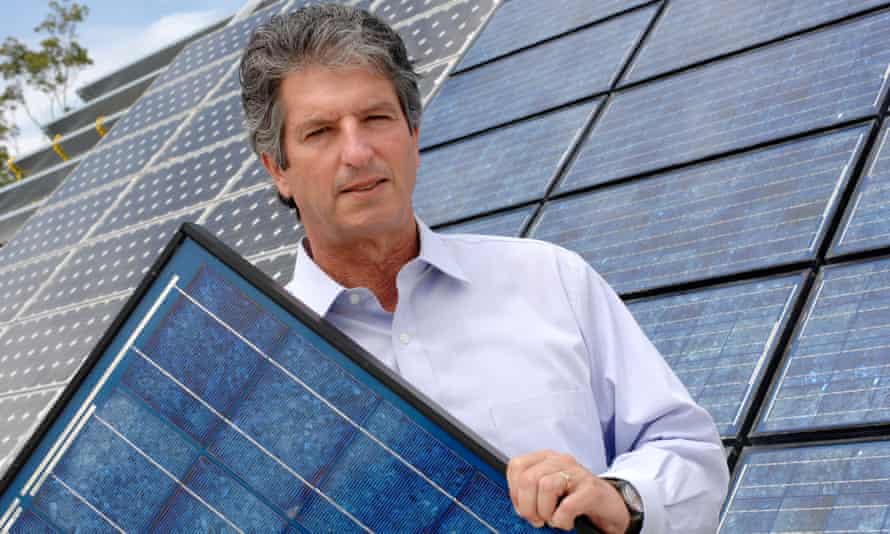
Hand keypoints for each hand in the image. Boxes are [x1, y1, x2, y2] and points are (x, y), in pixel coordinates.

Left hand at [506, 450, 629, 532]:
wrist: (612, 507)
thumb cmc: (577, 500)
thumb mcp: (550, 492)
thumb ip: (532, 492)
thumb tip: (517, 507)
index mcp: (547, 459)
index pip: (517, 466)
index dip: (514, 491)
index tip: (521, 508)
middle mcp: (561, 461)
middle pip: (528, 478)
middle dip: (527, 506)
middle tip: (537, 519)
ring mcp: (578, 473)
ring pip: (546, 486)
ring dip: (545, 511)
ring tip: (553, 519)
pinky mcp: (592, 490)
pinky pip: (567, 505)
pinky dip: (562, 519)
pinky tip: (567, 522)